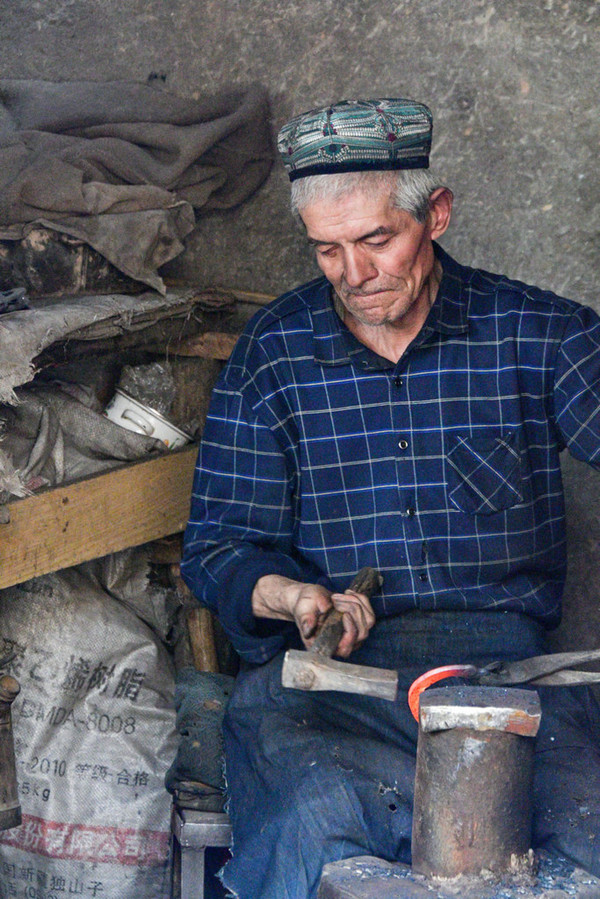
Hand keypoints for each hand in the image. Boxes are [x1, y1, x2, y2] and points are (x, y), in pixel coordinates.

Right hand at [252, 575, 374, 655]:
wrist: (310, 600)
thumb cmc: (305, 606)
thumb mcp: (303, 610)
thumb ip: (306, 620)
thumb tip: (308, 629)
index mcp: (325, 645)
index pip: (346, 648)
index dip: (350, 631)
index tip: (343, 614)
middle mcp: (341, 643)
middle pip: (362, 633)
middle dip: (353, 611)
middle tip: (335, 599)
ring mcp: (352, 635)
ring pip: (369, 622)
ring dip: (357, 602)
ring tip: (339, 595)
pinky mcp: (359, 624)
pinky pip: (370, 613)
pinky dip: (361, 599)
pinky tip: (348, 593)